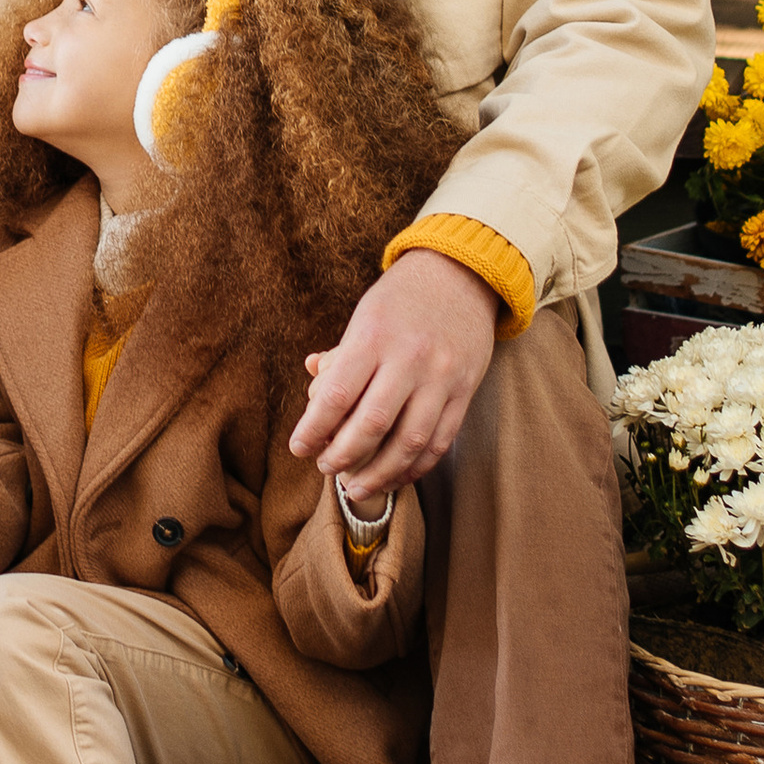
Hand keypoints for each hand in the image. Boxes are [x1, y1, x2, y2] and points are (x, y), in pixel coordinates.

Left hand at [287, 251, 499, 506]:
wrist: (461, 275)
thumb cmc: (401, 298)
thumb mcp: (364, 315)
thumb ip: (341, 355)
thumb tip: (312, 384)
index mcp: (373, 337)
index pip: (336, 395)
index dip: (313, 429)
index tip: (298, 448)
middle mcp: (409, 359)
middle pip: (370, 425)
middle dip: (342, 457)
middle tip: (325, 468)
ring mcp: (441, 377)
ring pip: (408, 442)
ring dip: (379, 474)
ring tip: (356, 488)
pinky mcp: (465, 391)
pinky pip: (440, 440)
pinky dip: (416, 466)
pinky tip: (396, 476)